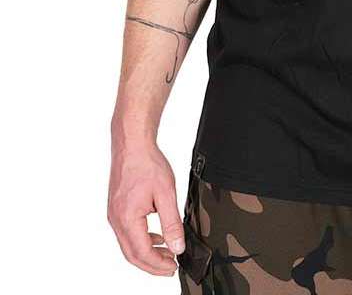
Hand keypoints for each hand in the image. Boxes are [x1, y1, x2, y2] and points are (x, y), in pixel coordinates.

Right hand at [108, 138, 184, 275]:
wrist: (132, 145)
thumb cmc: (147, 164)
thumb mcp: (166, 193)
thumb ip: (172, 222)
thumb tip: (177, 246)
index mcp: (126, 219)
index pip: (142, 253)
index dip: (158, 265)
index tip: (174, 267)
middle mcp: (116, 220)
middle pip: (132, 254)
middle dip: (152, 264)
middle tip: (171, 268)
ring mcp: (115, 215)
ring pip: (129, 245)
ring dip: (147, 253)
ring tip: (167, 254)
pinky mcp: (117, 209)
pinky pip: (128, 232)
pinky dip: (142, 240)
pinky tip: (156, 236)